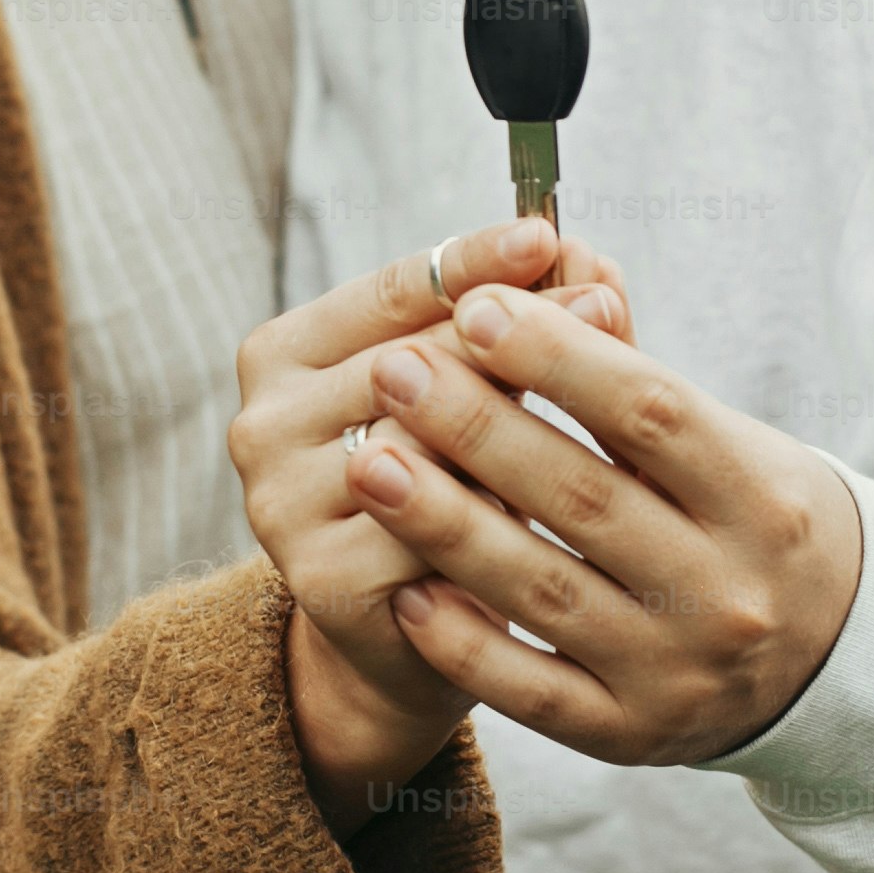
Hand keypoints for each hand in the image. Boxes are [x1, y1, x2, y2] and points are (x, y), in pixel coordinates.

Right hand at [231, 222, 631, 834]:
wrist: (407, 637)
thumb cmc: (452, 487)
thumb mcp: (478, 390)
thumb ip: (525, 324)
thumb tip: (588, 252)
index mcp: (284, 354)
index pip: (392, 288)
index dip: (476, 259)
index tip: (551, 235)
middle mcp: (264, 422)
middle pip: (412, 361)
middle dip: (517, 333)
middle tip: (609, 308)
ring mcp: (282, 503)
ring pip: (422, 448)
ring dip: (517, 429)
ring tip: (602, 410)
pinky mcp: (320, 579)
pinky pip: (430, 534)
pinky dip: (499, 522)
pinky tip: (562, 517)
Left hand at [347, 282, 862, 768]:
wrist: (832, 660)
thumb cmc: (750, 516)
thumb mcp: (725, 438)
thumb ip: (630, 361)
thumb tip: (556, 256)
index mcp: (763, 497)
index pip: (651, 413)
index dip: (557, 358)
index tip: (473, 306)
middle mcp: (729, 591)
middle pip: (585, 498)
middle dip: (477, 428)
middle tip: (393, 370)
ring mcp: (679, 672)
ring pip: (545, 592)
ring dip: (447, 524)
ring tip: (369, 461)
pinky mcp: (631, 735)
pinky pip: (532, 690)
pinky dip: (465, 641)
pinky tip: (405, 587)